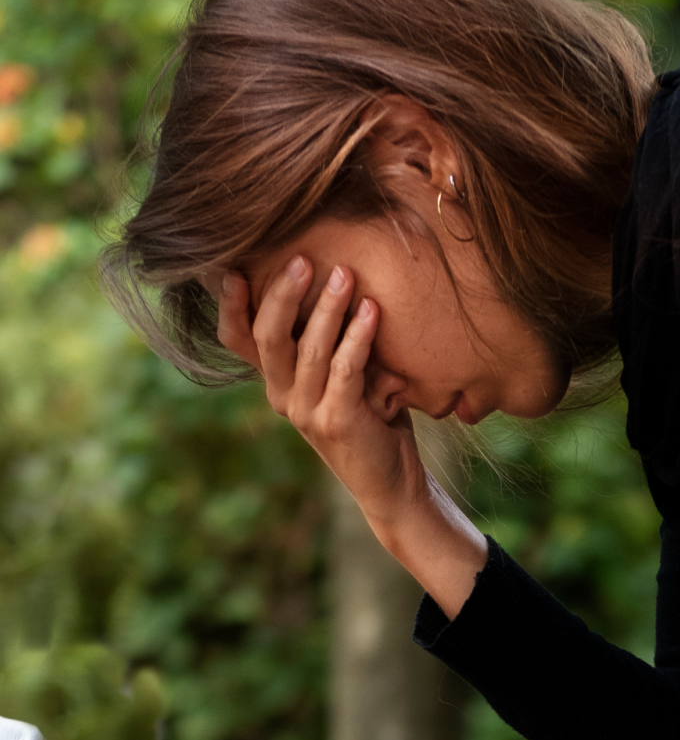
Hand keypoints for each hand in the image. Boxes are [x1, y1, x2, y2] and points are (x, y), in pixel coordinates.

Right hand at [217, 257, 425, 522]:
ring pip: (308, 350)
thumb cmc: (372, 416)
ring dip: (327, 308)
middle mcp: (282, 397)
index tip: (231, 269)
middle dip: (282, 294)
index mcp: (276, 382)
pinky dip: (358, 336)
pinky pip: (345, 369)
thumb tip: (338, 272)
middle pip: (267, 337)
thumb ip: (329, 340)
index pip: (238, 340)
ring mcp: (307, 412)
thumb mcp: (343, 375)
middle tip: (303, 258)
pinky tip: (373, 310)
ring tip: (345, 274)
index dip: (230, 307)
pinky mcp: (337, 421)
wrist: (390, 480)